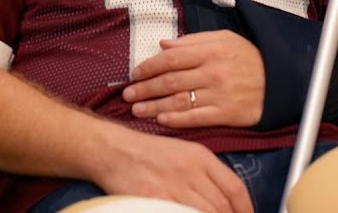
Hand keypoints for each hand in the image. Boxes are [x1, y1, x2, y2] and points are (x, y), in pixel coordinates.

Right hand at [93, 132, 251, 212]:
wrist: (110, 149)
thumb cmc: (145, 153)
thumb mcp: (181, 152)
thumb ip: (205, 174)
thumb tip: (226, 201)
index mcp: (200, 156)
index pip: (235, 189)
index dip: (246, 210)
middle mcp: (189, 170)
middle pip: (222, 206)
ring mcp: (171, 186)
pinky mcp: (154, 199)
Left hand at [122, 31, 263, 127]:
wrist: (282, 81)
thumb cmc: (249, 58)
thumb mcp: (223, 39)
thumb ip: (191, 41)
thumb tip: (162, 44)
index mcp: (209, 52)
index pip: (169, 59)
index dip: (148, 67)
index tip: (134, 74)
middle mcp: (213, 72)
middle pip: (170, 81)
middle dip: (145, 89)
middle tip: (127, 95)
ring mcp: (220, 94)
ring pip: (180, 101)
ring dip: (154, 106)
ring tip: (137, 109)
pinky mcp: (228, 113)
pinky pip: (198, 117)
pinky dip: (178, 119)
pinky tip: (161, 120)